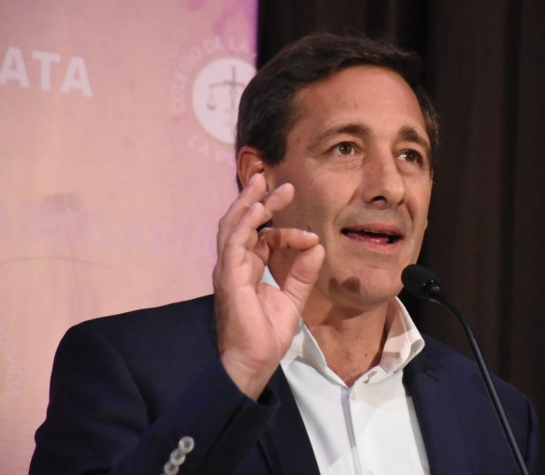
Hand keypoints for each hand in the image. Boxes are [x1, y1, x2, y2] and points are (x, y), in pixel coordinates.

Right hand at [213, 173, 324, 398]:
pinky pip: (233, 242)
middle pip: (244, 224)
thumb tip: (317, 245)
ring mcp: (228, 269)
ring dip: (249, 203)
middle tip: (283, 185)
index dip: (286, 233)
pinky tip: (257, 209)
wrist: (253, 360)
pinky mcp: (228, 276)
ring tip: (263, 184)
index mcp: (248, 269)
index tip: (310, 237)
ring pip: (233, 226)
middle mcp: (235, 265)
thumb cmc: (266, 334)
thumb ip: (303, 272)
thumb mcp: (292, 298)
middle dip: (261, 201)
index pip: (263, 238)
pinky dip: (245, 223)